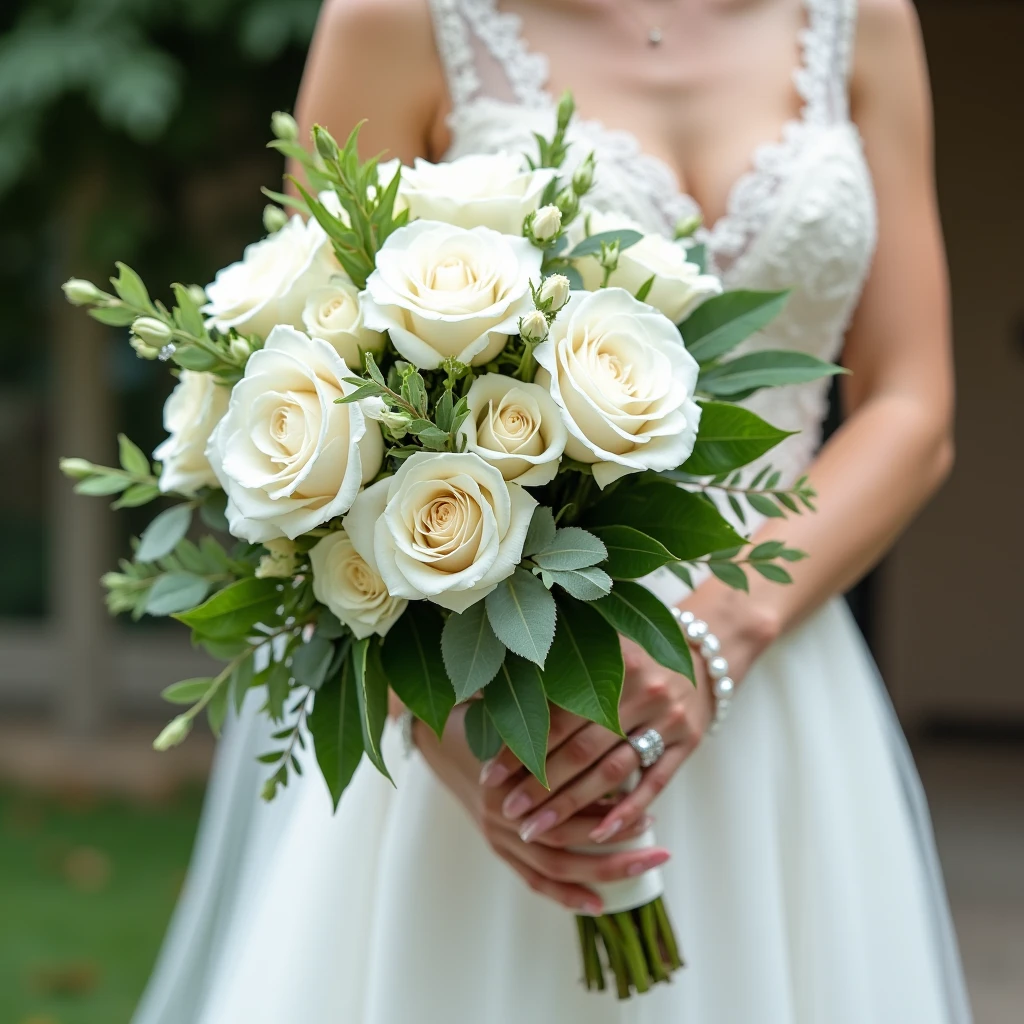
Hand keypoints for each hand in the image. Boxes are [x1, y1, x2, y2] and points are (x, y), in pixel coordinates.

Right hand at [412, 704, 669, 913]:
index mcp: (508, 777)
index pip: (567, 805)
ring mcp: (497, 834)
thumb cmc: (481, 713)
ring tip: (644, 863)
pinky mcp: (497, 847)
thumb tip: (605, 708)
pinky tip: (599, 903)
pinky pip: (534, 880)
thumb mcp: (513, 708)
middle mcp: (501, 812)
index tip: (649, 807)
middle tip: (661, 847)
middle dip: (618, 847)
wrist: (435, 733)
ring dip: (602, 870)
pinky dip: (566, 896)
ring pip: (556, 867)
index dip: (609, 809)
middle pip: (567, 840)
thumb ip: (552, 716)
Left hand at [480, 637, 714, 846]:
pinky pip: (654, 783)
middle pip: (582, 748)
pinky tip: (597, 836)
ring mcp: (669, 717)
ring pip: (613, 771)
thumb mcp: (597, 649)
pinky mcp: (689, 741)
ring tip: (537, 829)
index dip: (521, 745)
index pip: (557, 714)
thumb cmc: (631, 655)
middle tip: (508, 812)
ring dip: (572, 805)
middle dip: (541, 785)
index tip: (490, 775)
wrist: (706, 653)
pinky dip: (625, 811)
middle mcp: (642, 688)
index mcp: (611, 661)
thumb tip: (484, 694)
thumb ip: (550, 672)